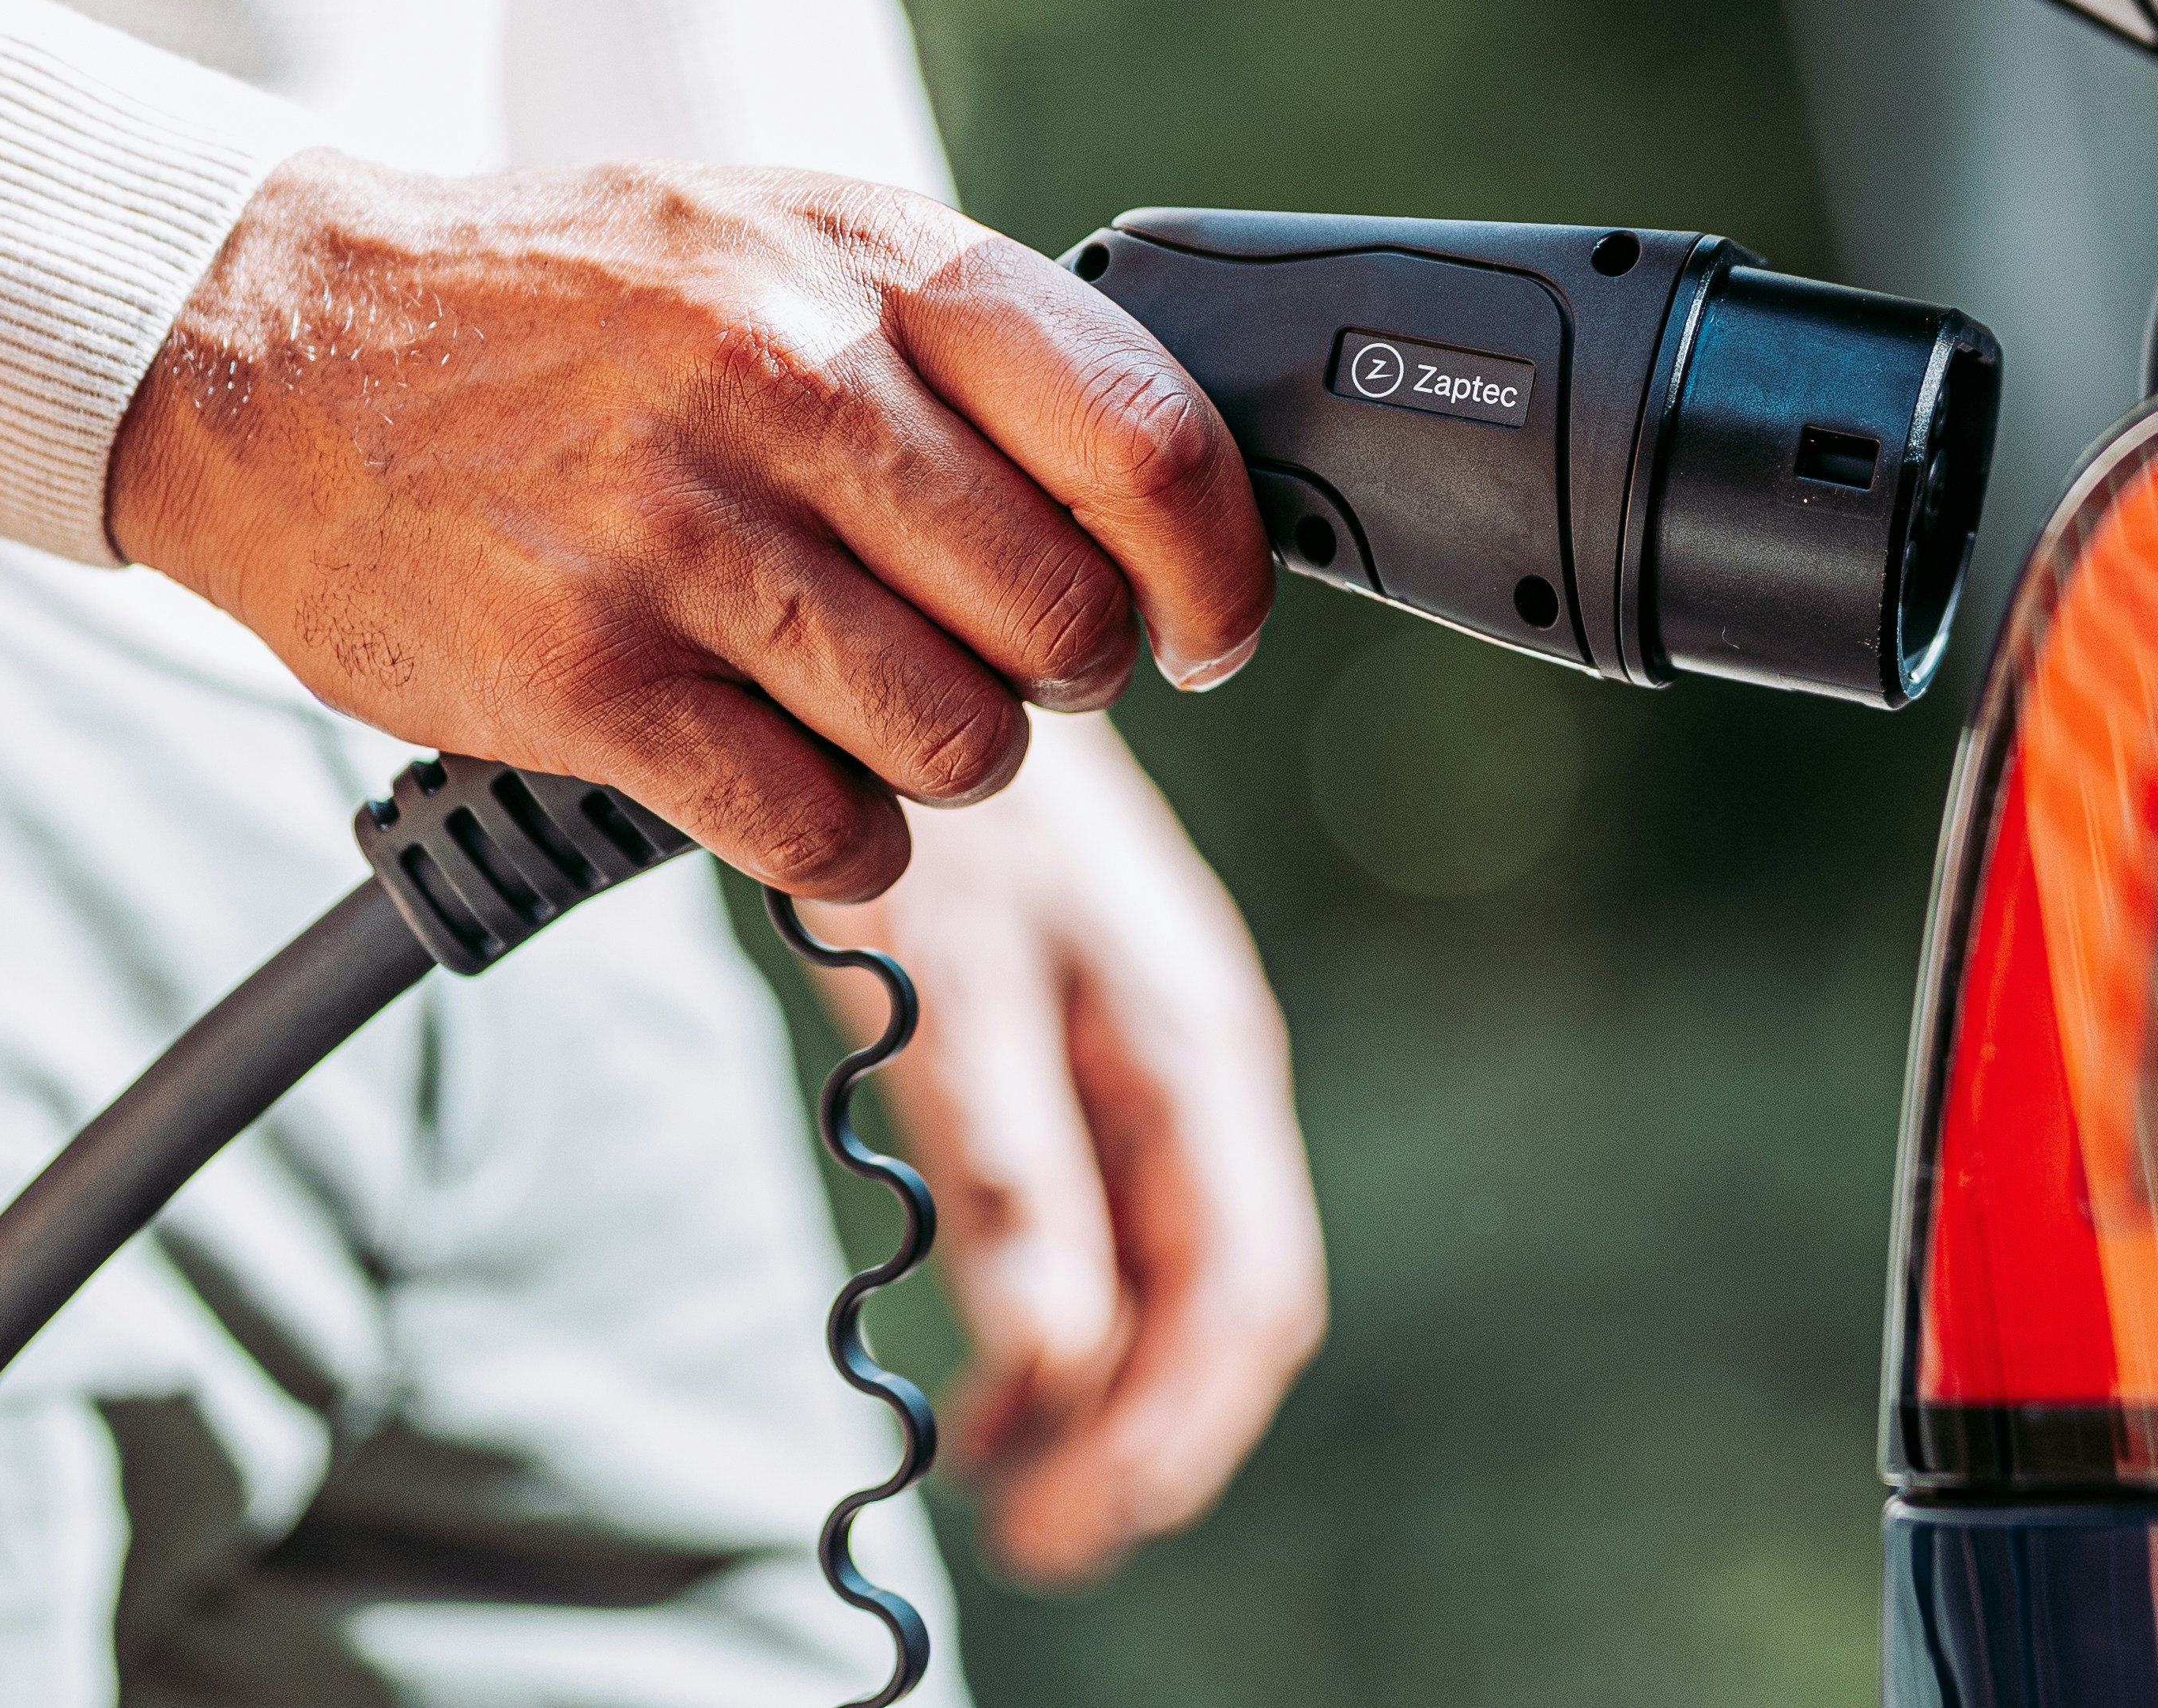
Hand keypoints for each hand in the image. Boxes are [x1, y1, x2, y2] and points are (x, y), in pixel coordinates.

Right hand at [106, 149, 1275, 896]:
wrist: (276, 345)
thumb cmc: (577, 309)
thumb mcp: (788, 242)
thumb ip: (972, 348)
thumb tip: (1169, 501)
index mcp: (870, 262)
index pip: (1147, 446)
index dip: (1216, 573)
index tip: (1206, 631)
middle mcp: (788, 382)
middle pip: (1064, 625)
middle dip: (1055, 679)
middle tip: (982, 660)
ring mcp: (681, 536)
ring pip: (958, 744)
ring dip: (941, 763)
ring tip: (863, 710)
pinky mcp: (584, 679)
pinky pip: (821, 831)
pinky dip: (843, 840)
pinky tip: (792, 783)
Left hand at [804, 717, 1325, 1584]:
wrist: (920, 623)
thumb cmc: (938, 792)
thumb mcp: (958, 987)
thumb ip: (1013, 1170)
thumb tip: (1052, 1359)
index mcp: (1196, 1053)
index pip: (1237, 1295)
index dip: (1162, 1432)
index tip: (1061, 1518)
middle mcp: (1196, 1060)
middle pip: (1221, 1301)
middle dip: (1146, 1438)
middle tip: (1036, 1533)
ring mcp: (1153, 1049)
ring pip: (1173, 1267)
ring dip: (1109, 1388)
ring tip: (1015, 1476)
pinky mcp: (1092, 1039)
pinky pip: (1121, 1215)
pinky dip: (1074, 1311)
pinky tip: (1003, 1353)